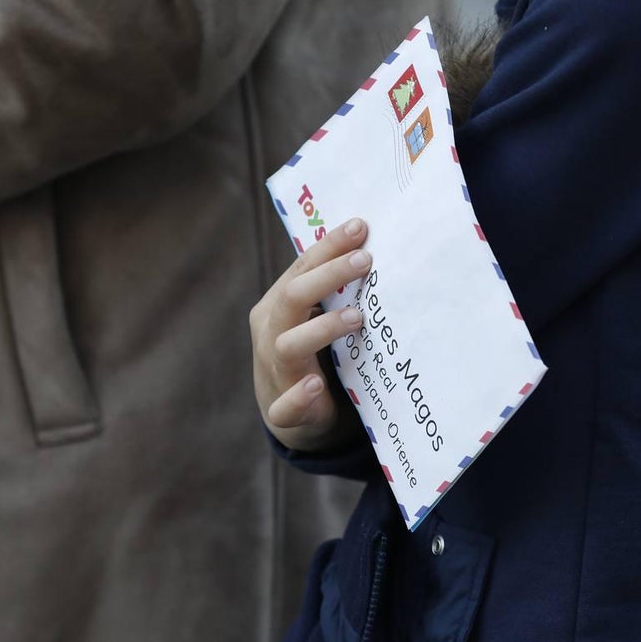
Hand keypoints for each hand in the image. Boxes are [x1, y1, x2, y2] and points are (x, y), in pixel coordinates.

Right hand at [250, 218, 371, 452]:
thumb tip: (369, 249)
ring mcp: (274, 370)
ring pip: (289, 344)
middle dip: (329, 275)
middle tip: (366, 260)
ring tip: (356, 317)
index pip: (301, 267)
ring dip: (322, 329)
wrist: (288, 414)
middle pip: (293, 297)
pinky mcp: (283, 409)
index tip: (361, 227)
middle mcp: (271, 332)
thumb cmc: (308, 352)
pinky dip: (299, 395)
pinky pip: (285, 404)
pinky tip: (316, 386)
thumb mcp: (312, 317)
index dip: (329, 246)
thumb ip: (331, 291)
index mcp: (277, 305)